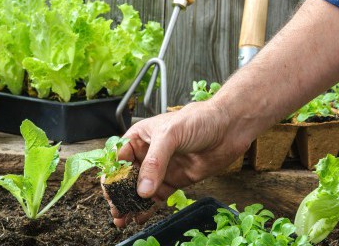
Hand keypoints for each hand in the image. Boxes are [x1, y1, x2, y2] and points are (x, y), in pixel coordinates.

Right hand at [106, 100, 252, 226]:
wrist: (229, 127)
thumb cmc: (199, 119)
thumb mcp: (171, 134)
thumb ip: (155, 162)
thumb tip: (142, 189)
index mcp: (140, 137)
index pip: (118, 158)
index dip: (112, 175)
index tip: (109, 191)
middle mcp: (148, 154)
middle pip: (127, 178)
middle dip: (119, 194)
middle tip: (116, 210)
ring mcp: (162, 169)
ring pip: (141, 190)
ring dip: (131, 204)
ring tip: (123, 218)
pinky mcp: (175, 180)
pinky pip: (158, 197)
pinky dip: (149, 208)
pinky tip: (141, 217)